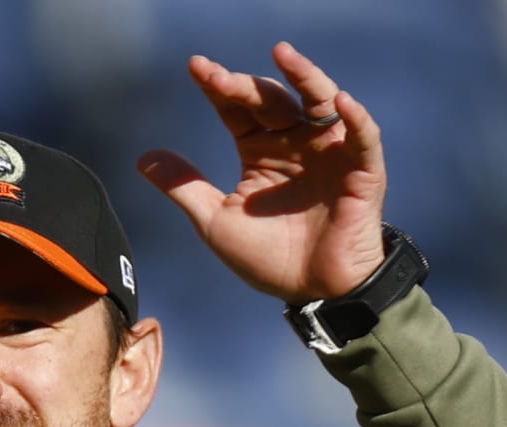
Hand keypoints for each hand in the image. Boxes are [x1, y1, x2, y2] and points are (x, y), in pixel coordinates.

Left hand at [139, 41, 386, 303]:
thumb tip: (143, 158)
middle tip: (217, 77)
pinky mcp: (362, 170)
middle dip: (244, 86)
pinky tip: (340, 101)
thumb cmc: (270, 258)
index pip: (237, 109)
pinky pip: (363, 137)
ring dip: (304, 75)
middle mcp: (294, 143)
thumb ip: (185, 187)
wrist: (315, 293)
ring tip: (282, 54)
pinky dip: (355, 119)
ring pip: (319, 101)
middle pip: (271, 101)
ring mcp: (329, 152)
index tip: (196, 68)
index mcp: (261, 151)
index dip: (218, 88)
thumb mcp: (217, 222)